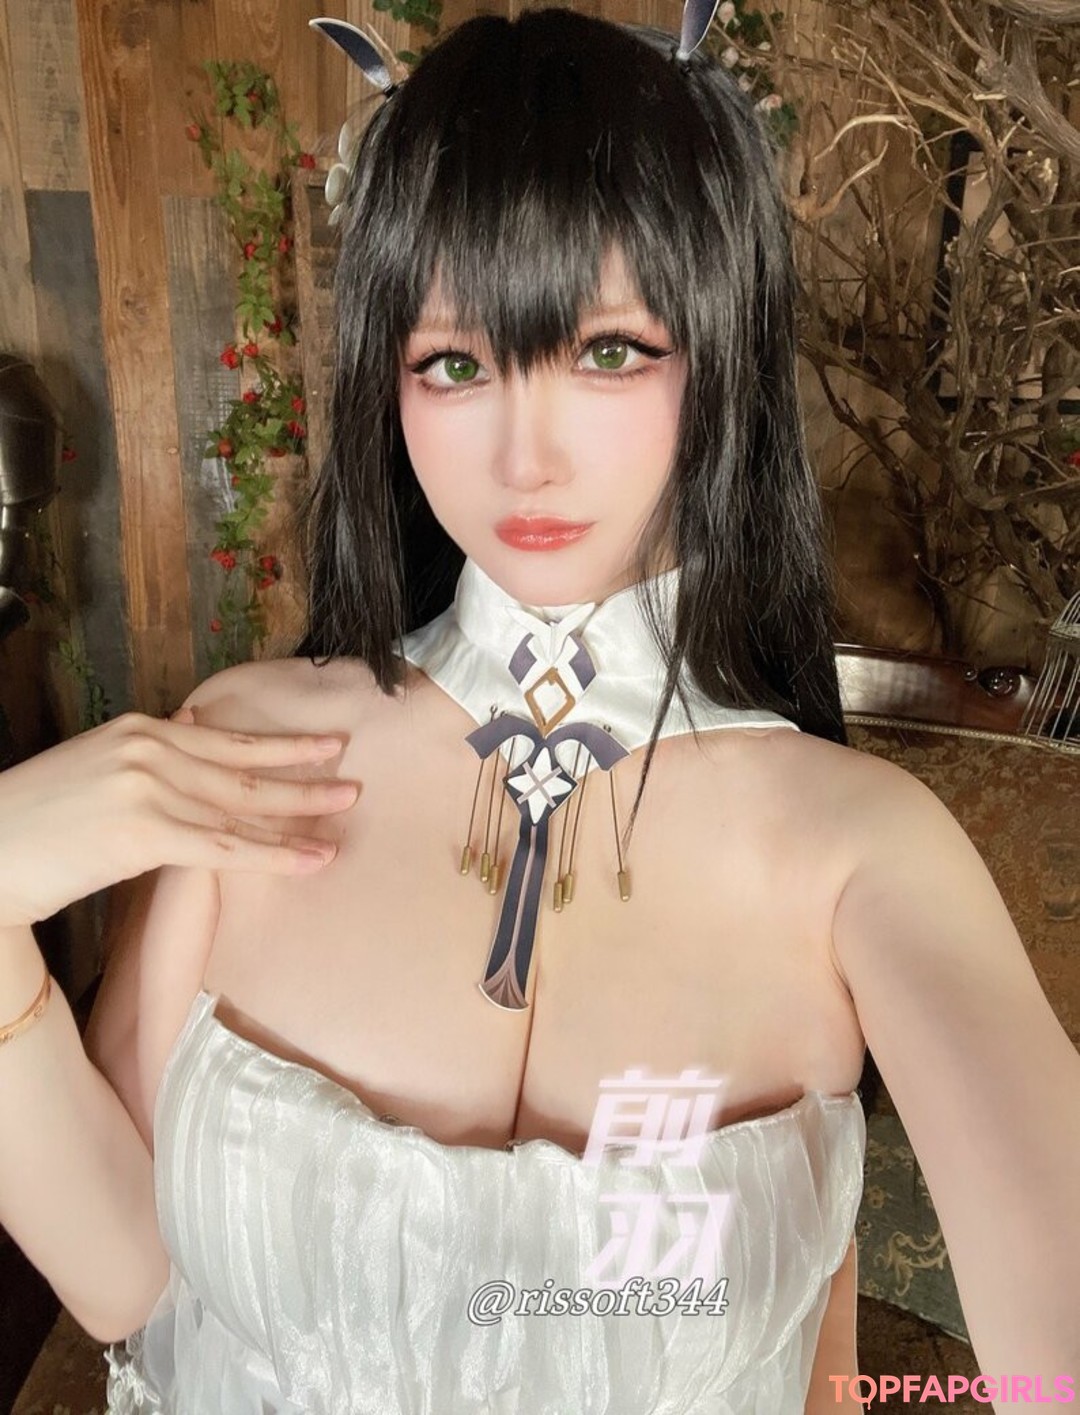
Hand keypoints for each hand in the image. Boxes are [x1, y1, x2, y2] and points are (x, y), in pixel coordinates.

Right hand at [0, 708, 358, 927]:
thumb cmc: (35, 821)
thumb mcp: (95, 770)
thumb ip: (146, 757)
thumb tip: (190, 730)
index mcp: (140, 731)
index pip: (226, 740)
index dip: (279, 745)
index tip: (322, 746)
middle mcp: (149, 749)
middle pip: (244, 768)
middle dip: (303, 776)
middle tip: (352, 781)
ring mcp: (147, 786)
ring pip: (241, 807)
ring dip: (298, 818)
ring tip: (342, 821)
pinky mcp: (143, 830)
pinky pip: (223, 847)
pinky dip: (273, 854)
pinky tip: (309, 859)